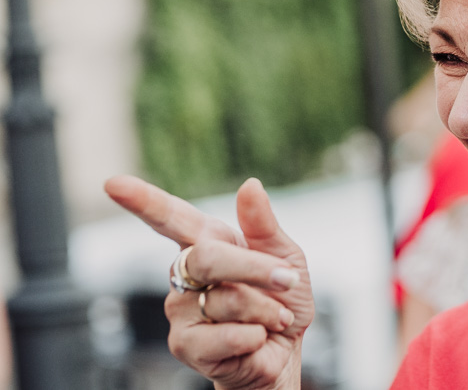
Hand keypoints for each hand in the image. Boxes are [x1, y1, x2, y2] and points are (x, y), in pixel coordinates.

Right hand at [105, 175, 314, 389]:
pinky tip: (256, 339)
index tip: (113, 184)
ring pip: (226, 300)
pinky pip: (227, 335)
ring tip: (273, 319)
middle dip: (254, 268)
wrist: (286, 350)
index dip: (143, 201)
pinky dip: (256, 335)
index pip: (171, 217)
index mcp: (207, 241)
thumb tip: (250, 185)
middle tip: (287, 280)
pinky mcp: (183, 345)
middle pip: (207, 257)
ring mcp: (179, 309)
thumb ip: (264, 224)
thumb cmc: (282, 298)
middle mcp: (185, 272)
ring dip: (266, 310)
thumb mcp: (285, 255)